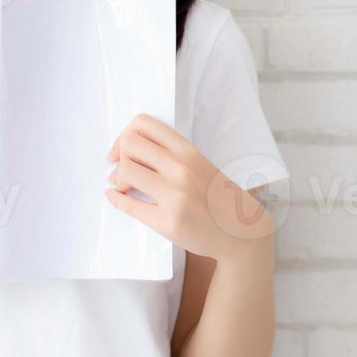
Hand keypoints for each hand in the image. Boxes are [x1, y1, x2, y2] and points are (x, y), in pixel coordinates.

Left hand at [104, 113, 273, 262]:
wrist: (242, 232)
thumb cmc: (217, 197)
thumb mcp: (198, 164)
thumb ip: (168, 155)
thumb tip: (122, 155)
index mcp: (188, 151)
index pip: (143, 124)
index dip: (125, 134)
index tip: (124, 149)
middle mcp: (181, 169)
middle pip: (129, 144)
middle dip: (120, 156)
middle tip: (123, 169)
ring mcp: (175, 196)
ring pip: (125, 171)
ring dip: (118, 178)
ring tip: (124, 186)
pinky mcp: (167, 222)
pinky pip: (128, 205)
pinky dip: (115, 198)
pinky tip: (115, 196)